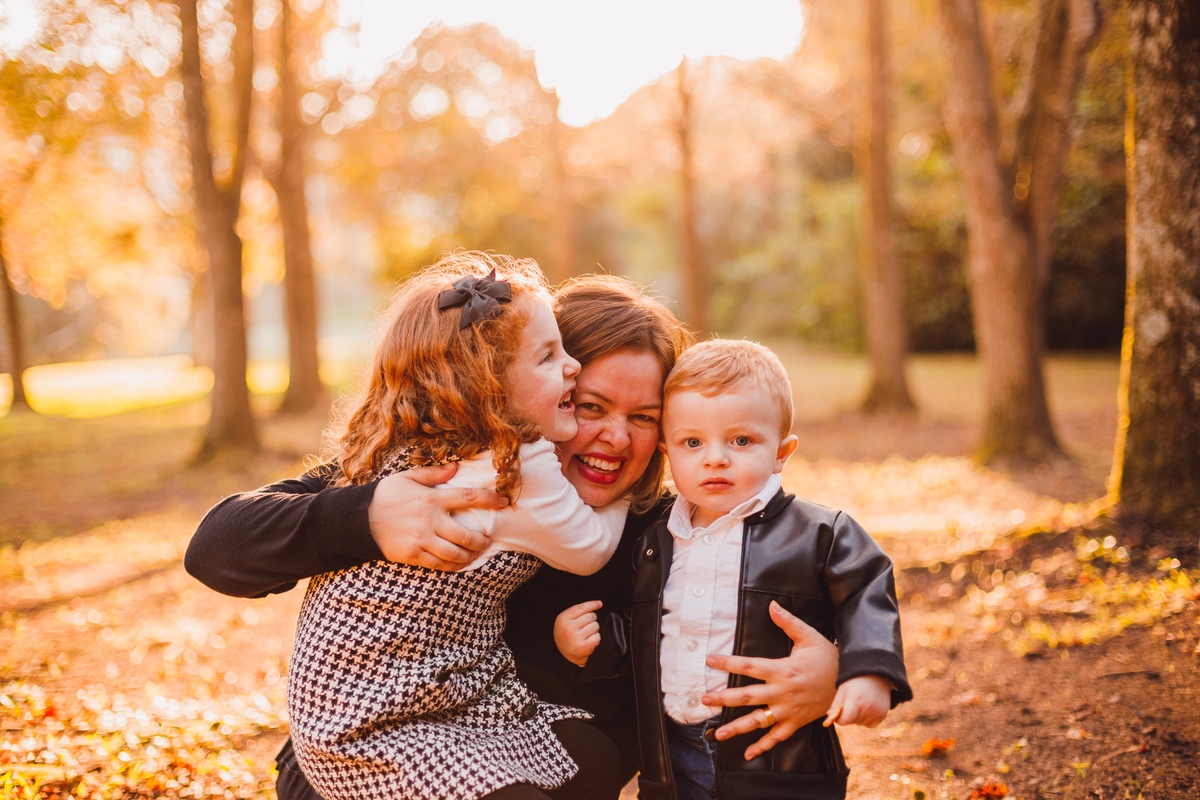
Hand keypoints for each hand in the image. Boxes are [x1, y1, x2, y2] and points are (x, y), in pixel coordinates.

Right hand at [368, 463, 507, 570]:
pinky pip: (439, 564)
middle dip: (482, 540)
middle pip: (466, 535)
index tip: (504, 501)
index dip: (490, 499)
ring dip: (471, 555)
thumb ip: (433, 474)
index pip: (468, 498)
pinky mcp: (413, 555)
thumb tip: (456, 468)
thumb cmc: (385, 495)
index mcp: (431, 498)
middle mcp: (429, 520)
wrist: (357, 519)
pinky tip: (460, 563)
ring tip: (476, 552)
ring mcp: (421, 540)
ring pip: (455, 553)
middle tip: (488, 539)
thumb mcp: (407, 478)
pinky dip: (453, 565)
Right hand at [554, 600, 601, 666]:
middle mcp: (568, 628)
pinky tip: (589, 641)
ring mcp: (576, 638)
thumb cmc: (568, 632)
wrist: (566, 653)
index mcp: (563, 619)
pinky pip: (598, 637)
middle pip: (591, 616)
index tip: (599, 604)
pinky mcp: (584, 647)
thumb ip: (579, 610)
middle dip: (592, 620)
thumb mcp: (567, 619)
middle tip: (584, 626)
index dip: (592, 605)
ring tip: (585, 634)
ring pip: (596, 626)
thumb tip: (599, 604)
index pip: (582, 608)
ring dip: (594, 629)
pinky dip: (596, 638)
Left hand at [702, 601, 838, 760]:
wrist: (850, 683)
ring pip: (759, 720)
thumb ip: (788, 623)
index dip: (728, 663)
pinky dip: (763, 747)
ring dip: (737, 728)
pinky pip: (777, 737)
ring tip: (718, 733)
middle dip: (723, 698)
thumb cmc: (827, 658)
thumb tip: (772, 605)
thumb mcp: (809, 637)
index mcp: (783, 670)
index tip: (710, 660)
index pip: (750, 666)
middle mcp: (783, 692)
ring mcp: (789, 710)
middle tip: (704, 698)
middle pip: (747, 696)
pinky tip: (747, 754)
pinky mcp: (796, 723)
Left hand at [824, 675, 890, 727]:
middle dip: (849, 716)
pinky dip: (867, 719)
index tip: (839, 714)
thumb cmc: (855, 682)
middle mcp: (867, 707)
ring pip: (860, 724)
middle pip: (852, 722)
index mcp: (855, 699)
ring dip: (858, 718)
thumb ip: (836, 704)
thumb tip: (829, 716)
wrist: (876, 676)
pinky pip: (869, 725)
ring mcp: (876, 712)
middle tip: (852, 703)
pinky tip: (867, 707)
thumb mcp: (843, 689)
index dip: (840, 719)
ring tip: (861, 703)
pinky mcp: (882, 715)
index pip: (846, 719)